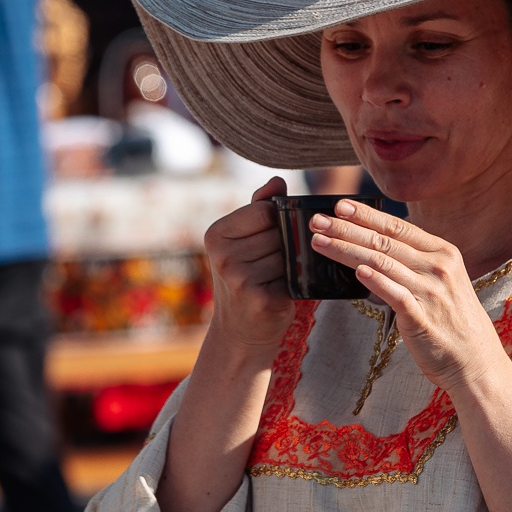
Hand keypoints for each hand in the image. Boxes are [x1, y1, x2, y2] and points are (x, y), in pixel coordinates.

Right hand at [203, 177, 294, 354]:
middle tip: (270, 267)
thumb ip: (259, 208)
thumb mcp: (244, 241)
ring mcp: (239, 278)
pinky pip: (295, 277)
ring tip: (274, 279)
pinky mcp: (260, 299)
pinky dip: (295, 284)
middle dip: (285, 247)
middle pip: (280, 233)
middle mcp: (222, 255)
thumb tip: (277, 180)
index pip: (266, 210)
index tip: (267, 242)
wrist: (240, 331)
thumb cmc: (246, 278)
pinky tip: (280, 293)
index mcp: (216, 234)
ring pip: (290, 254)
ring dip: (292, 266)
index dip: (278, 223)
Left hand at [309, 200, 504, 393]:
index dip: (366, 215)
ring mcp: (430, 293)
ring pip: (381, 263)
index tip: (339, 205)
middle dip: (346, 229)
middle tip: (317, 221)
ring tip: (319, 242)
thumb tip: (381, 242)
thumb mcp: (442, 280)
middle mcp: (438, 268)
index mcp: (443, 253)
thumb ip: (416, 260)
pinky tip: (357, 272)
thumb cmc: (452, 321)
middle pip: (384, 242)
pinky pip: (395, 294)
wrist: (475, 362)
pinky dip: (376, 281)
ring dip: (346, 251)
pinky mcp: (422, 318)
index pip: (398, 227)